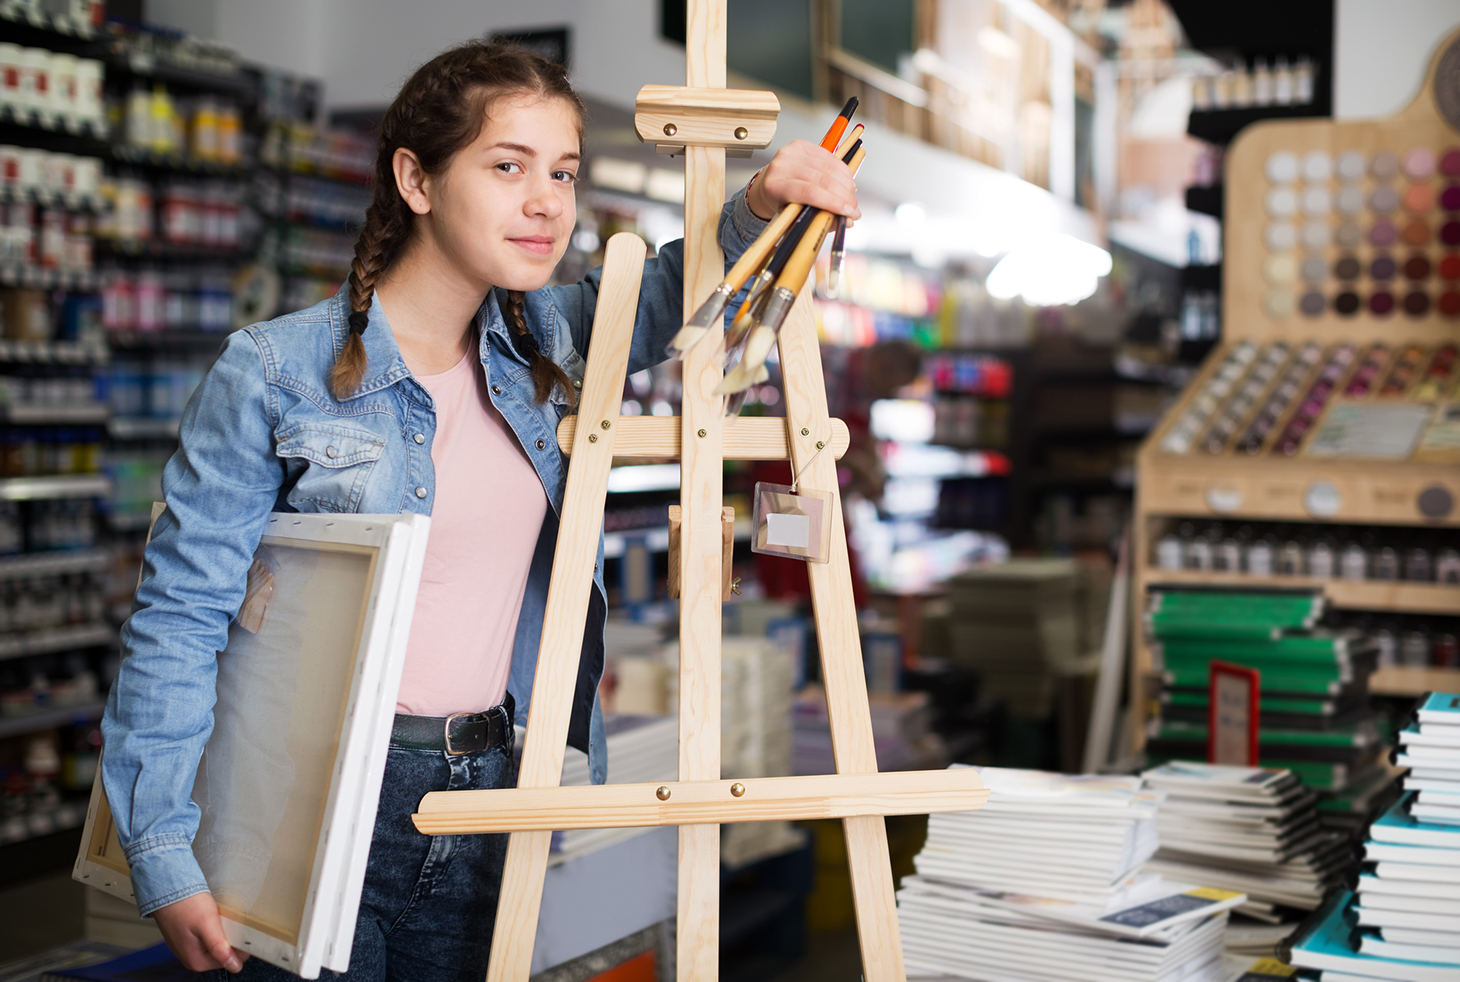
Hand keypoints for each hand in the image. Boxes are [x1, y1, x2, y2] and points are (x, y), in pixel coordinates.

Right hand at [153, 892, 248, 972]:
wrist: (168, 889)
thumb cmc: (185, 904)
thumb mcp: (207, 924)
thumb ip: (220, 948)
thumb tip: (235, 967)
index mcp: (196, 961)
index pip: (231, 961)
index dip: (240, 946)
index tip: (242, 930)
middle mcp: (192, 959)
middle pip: (224, 953)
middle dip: (231, 938)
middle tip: (227, 921)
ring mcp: (189, 949)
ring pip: (217, 944)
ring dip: (223, 932)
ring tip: (219, 918)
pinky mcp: (189, 939)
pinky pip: (209, 938)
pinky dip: (215, 928)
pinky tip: (212, 918)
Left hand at [745, 139, 860, 221]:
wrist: (767, 185)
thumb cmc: (780, 202)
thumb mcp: (795, 216)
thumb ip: (819, 219)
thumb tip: (846, 221)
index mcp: (774, 186)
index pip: (809, 192)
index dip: (833, 202)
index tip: (849, 212)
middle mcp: (780, 165)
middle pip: (821, 178)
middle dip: (844, 195)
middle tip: (854, 208)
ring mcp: (790, 152)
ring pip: (828, 167)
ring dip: (846, 183)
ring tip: (852, 196)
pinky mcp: (801, 145)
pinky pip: (829, 157)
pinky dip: (842, 170)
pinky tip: (847, 181)